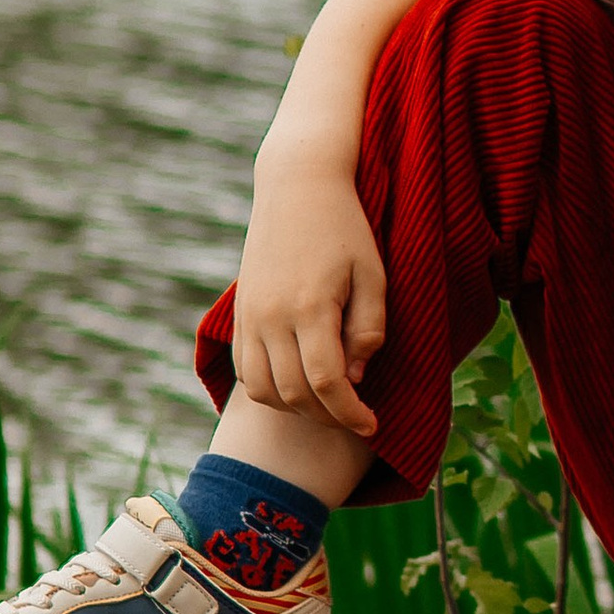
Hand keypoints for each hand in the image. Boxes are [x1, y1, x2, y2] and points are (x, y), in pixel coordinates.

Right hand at [231, 159, 385, 438]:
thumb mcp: (373, 274)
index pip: (327, 383)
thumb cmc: (345, 229)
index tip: (372, 425)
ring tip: (328, 404)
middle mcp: (273, 316)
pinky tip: (298, 385)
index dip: (351, 413)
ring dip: (296, 409)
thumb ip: (368, 330)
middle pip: (294, 394)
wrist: (297, 187)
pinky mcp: (240, 315)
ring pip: (263, 391)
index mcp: (311, 306)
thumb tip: (356, 378)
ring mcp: (250, 317)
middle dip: (328, 417)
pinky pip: (245, 371)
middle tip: (355, 417)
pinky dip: (270, 391)